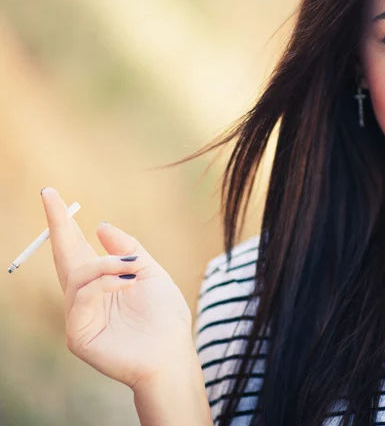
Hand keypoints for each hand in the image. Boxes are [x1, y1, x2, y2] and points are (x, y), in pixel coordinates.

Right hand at [41, 187, 194, 391]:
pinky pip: (82, 296)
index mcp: (102, 280)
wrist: (172, 352)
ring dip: (106, 264)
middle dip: (57, 225)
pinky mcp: (78, 333)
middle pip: (64, 255)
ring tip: (132, 268)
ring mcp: (79, 314)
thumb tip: (99, 225)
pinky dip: (105, 283)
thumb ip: (127, 248)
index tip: (52, 195)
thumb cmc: (165, 315)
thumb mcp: (150, 271)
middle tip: (50, 195)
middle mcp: (86, 295)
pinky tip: (128, 282)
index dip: (64, 222)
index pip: (77, 247)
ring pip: (77, 274)